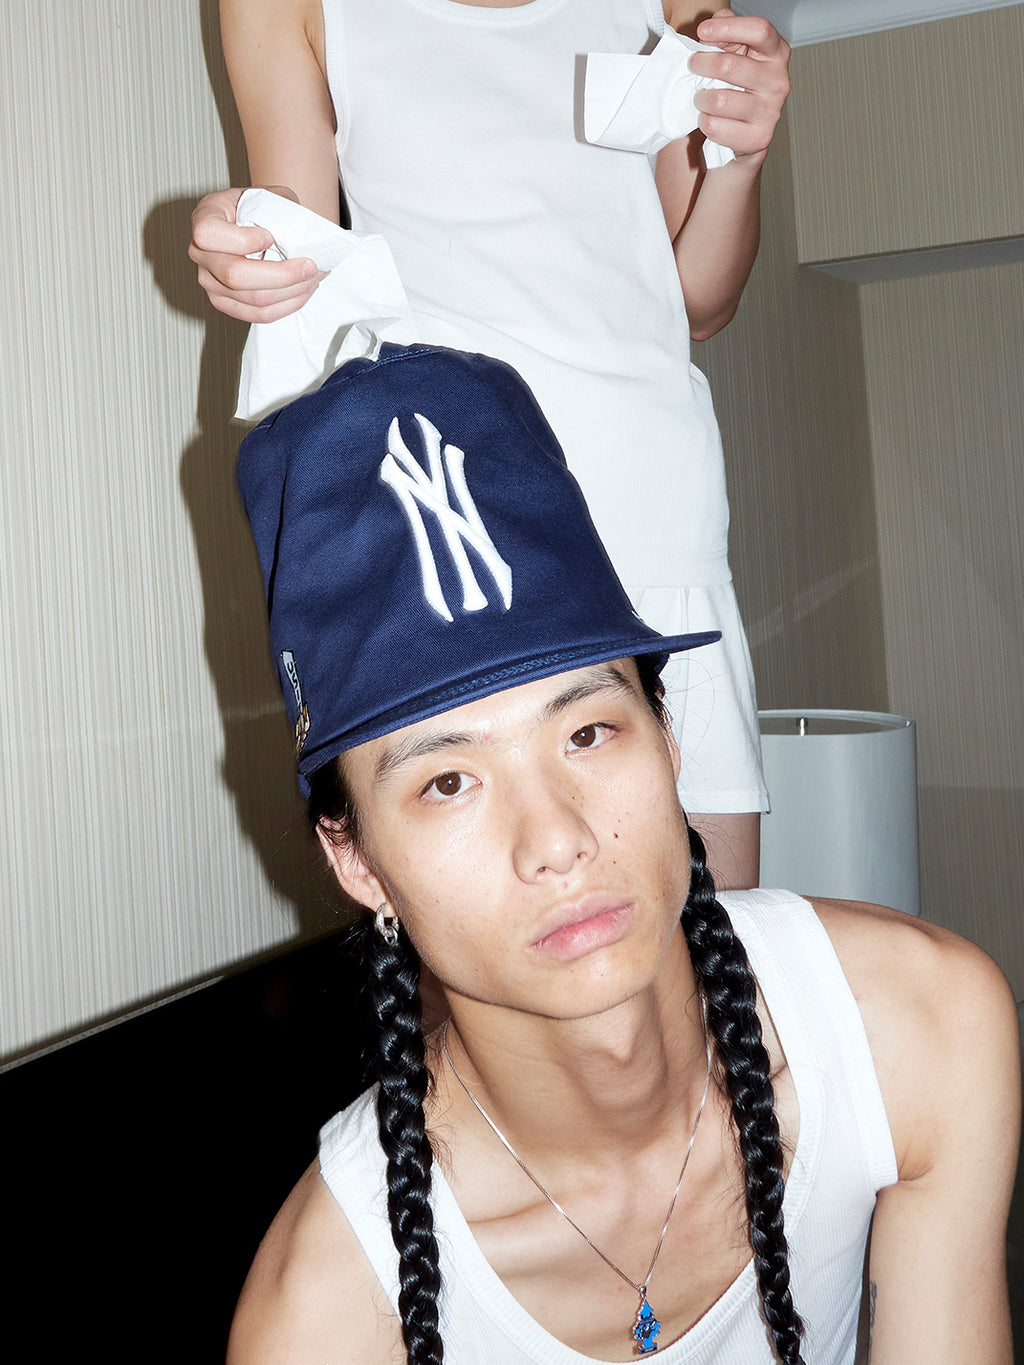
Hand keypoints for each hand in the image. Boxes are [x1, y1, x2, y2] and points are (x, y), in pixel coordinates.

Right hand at [189, 186, 323, 322]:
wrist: (256, 223)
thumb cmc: (260, 207)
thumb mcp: (269, 195)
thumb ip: (280, 208)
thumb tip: (301, 237)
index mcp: (204, 218)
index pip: (209, 235)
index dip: (243, 240)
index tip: (270, 236)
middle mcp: (200, 253)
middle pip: (235, 275)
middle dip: (281, 274)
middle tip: (310, 266)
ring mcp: (210, 282)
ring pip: (253, 299)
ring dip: (291, 292)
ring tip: (313, 279)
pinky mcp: (227, 304)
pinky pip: (259, 315)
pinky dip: (287, 305)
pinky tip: (303, 292)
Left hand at [689, 9, 790, 165]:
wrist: (747, 132)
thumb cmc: (739, 85)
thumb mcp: (736, 51)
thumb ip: (727, 33)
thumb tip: (711, 29)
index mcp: (776, 52)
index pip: (759, 30)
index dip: (727, 28)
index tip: (703, 31)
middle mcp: (778, 81)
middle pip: (729, 65)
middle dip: (701, 64)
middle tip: (694, 66)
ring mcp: (770, 111)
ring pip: (719, 100)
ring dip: (701, 98)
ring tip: (702, 97)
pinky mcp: (758, 137)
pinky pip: (716, 127)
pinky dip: (704, 122)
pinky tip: (709, 118)